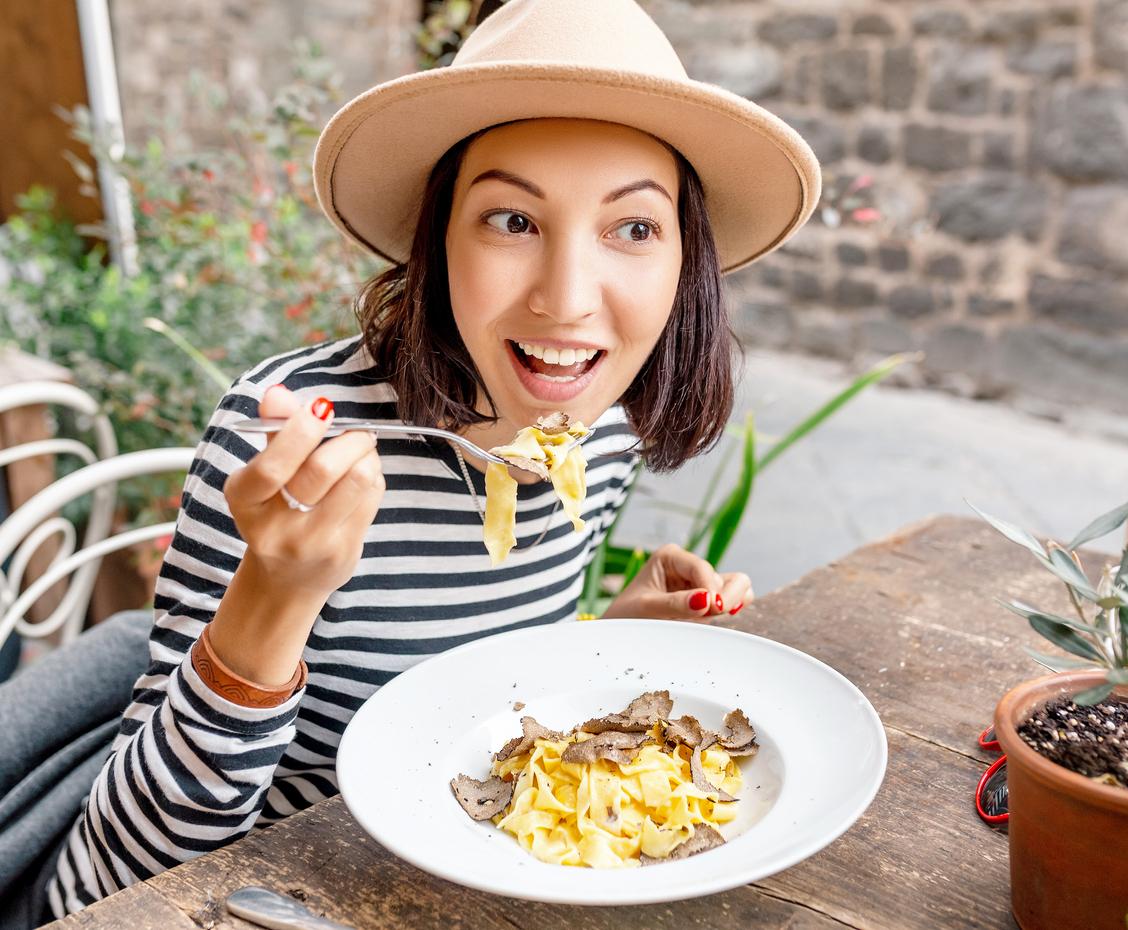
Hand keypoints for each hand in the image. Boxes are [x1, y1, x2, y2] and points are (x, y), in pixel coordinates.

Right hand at [222, 384, 385, 599]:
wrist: (288, 576)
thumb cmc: (277, 511)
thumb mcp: (264, 474)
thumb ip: (274, 432)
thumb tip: (277, 393)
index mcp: (244, 499)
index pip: (272, 465)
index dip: (300, 430)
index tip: (321, 406)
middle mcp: (273, 528)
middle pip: (322, 470)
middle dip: (349, 439)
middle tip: (358, 432)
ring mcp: (310, 543)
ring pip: (356, 480)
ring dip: (367, 455)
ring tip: (364, 451)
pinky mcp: (342, 552)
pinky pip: (371, 498)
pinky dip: (373, 477)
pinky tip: (363, 478)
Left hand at [600, 543, 753, 620]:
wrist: (618, 633)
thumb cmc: (626, 616)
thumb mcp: (646, 608)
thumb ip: (676, 604)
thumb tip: (708, 601)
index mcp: (671, 557)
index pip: (702, 568)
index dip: (711, 588)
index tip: (710, 609)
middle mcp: (689, 567)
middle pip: (729, 577)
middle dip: (726, 596)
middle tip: (715, 614)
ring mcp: (701, 585)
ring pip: (737, 587)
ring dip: (730, 603)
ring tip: (710, 619)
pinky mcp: (707, 602)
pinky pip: (735, 601)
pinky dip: (732, 610)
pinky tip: (717, 619)